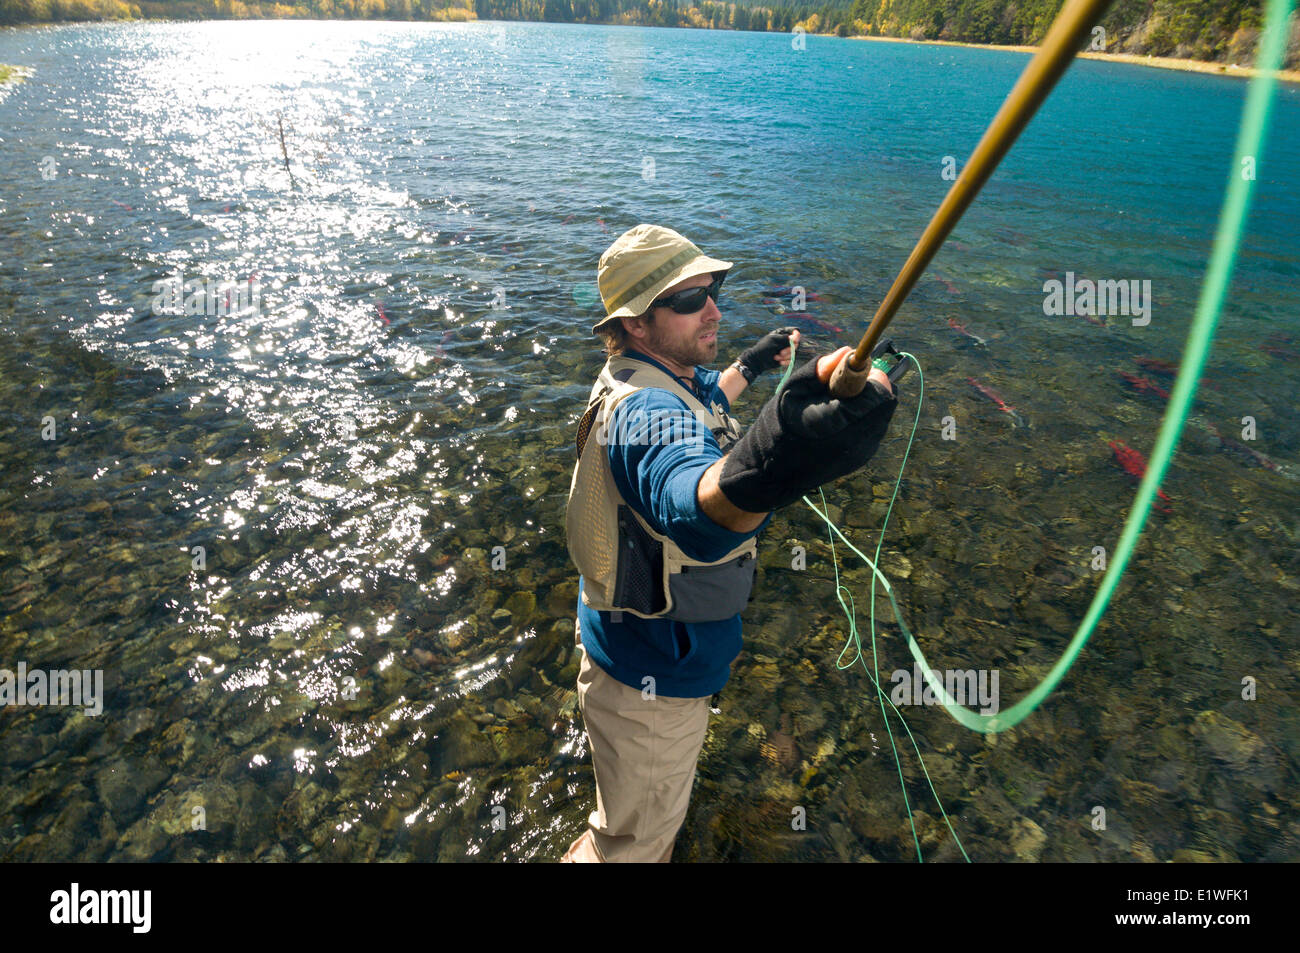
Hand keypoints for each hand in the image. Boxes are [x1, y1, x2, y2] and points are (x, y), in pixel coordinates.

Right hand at [718, 351, 898, 512]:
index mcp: (837, 422)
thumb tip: (847, 351)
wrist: (772, 473)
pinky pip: (874, 428)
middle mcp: (856, 440)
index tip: (855, 370)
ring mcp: (862, 452)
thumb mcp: (792, 390)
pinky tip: (840, 419)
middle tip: (847, 385)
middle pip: (886, 403)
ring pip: (883, 415)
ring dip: (868, 403)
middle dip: (872, 388)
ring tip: (839, 403)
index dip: (871, 376)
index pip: (878, 393)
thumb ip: (820, 369)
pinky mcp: (862, 458)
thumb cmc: (778, 427)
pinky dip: (863, 417)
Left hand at [737, 327, 800, 379]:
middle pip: (796, 344)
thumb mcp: (773, 341)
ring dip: (785, 357)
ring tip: (776, 357)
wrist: (758, 361)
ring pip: (794, 353)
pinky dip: (786, 362)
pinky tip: (779, 362)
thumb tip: (795, 337)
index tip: (793, 341)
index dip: (796, 337)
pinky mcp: (786, 358)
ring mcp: (786, 350)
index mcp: (782, 334)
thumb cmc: (764, 348)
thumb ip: (785, 339)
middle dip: (789, 350)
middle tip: (780, 352)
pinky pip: (792, 360)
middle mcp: (786, 341)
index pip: (794, 332)